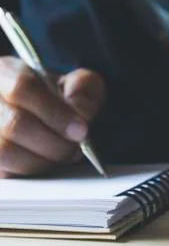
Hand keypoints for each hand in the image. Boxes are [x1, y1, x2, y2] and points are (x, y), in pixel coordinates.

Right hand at [0, 57, 104, 177]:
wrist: (35, 115)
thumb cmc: (51, 99)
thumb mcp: (72, 84)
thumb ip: (83, 88)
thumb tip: (80, 108)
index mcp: (4, 72)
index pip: (22, 87)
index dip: (55, 112)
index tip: (81, 130)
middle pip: (14, 124)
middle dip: (55, 143)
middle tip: (75, 149)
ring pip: (5, 152)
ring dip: (42, 161)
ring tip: (61, 157)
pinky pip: (4, 172)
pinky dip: (29, 172)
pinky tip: (43, 164)